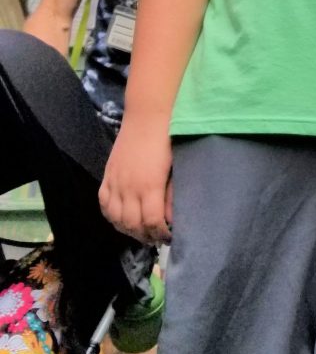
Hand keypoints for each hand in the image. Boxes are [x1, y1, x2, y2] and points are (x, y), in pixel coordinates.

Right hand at [99, 115, 172, 244]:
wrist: (147, 116)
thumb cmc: (167, 140)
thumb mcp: (175, 168)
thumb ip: (171, 195)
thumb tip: (172, 219)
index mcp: (150, 186)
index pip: (152, 222)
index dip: (161, 234)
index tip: (169, 236)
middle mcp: (129, 187)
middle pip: (132, 225)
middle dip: (145, 236)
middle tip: (155, 237)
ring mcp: (115, 181)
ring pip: (115, 218)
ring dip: (127, 229)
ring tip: (139, 231)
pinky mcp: (107, 175)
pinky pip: (103, 203)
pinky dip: (111, 216)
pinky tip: (120, 218)